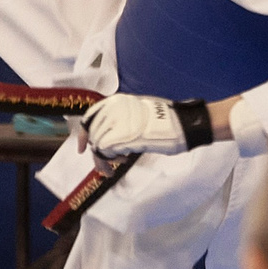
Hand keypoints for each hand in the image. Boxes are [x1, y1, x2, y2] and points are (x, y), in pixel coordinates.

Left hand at [81, 94, 209, 158]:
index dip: (85, 132)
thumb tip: (112, 134)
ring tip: (112, 167)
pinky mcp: (122, 137)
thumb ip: (124, 119)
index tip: (83, 146)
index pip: (91, 115)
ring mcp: (117, 122)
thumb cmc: (168, 122)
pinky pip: (104, 152)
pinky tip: (120, 163)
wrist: (184, 124)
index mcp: (119, 101)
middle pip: (92, 132)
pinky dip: (107, 161)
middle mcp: (114, 109)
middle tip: (104, 164)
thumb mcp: (140, 114)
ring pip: (97, 143)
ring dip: (102, 159)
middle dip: (96, 150)